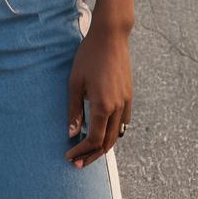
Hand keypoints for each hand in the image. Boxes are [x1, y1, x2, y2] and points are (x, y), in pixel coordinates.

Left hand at [65, 25, 131, 166]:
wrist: (111, 36)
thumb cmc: (89, 56)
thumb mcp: (75, 82)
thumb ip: (74, 110)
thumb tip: (71, 134)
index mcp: (102, 106)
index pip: (93, 140)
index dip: (81, 151)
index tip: (69, 155)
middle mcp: (117, 107)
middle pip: (107, 142)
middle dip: (92, 155)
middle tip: (78, 162)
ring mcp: (125, 102)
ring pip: (117, 134)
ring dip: (103, 145)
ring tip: (89, 150)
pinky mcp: (129, 95)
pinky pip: (123, 121)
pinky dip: (114, 132)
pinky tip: (103, 130)